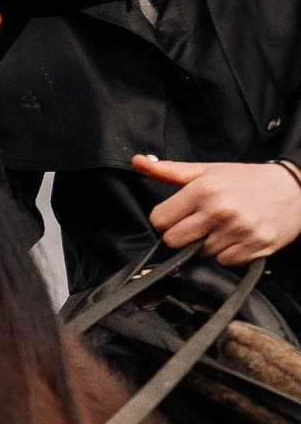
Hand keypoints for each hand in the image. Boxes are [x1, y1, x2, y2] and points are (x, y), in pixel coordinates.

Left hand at [136, 156, 300, 264]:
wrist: (296, 188)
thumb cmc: (248, 179)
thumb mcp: (208, 170)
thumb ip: (169, 170)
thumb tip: (137, 161)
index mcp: (203, 190)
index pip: (159, 220)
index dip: (165, 220)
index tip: (179, 215)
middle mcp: (220, 210)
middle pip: (174, 241)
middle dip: (182, 235)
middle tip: (200, 223)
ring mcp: (239, 231)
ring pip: (200, 254)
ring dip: (207, 244)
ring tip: (224, 227)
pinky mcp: (255, 247)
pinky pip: (224, 262)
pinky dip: (228, 253)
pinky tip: (238, 237)